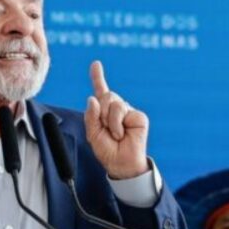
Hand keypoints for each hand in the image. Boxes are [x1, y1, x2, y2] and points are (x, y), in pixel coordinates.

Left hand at [84, 61, 149, 178]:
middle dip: (100, 112)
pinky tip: (122, 134)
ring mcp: (128, 111)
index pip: (100, 91)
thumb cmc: (107, 150)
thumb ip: (90, 116)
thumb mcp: (92, 134)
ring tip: (114, 134)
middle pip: (105, 95)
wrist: (121, 163)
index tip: (96, 64)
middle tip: (105, 129)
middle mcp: (116, 108)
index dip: (98, 76)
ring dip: (109, 120)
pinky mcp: (138, 116)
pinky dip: (117, 124)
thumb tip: (93, 99)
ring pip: (113, 101)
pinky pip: (121, 110)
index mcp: (104, 111)